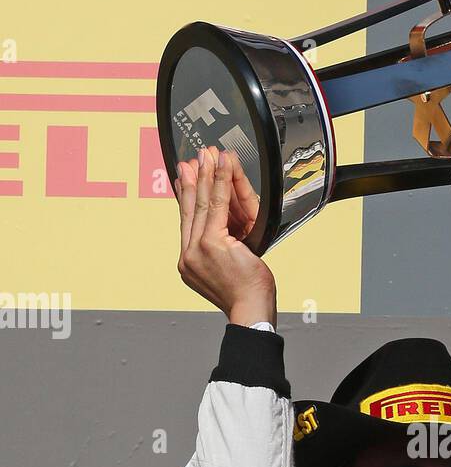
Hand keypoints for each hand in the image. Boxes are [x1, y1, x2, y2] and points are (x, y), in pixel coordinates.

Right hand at [175, 146, 276, 325]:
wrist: (251, 311)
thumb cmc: (246, 296)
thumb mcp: (229, 268)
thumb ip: (222, 248)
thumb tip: (223, 230)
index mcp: (190, 263)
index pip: (186, 223)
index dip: (185, 198)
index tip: (184, 179)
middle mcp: (188, 256)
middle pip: (190, 210)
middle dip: (192, 181)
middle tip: (191, 159)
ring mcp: (197, 250)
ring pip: (203, 204)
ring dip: (206, 175)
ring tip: (206, 155)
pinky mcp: (212, 244)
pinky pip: (218, 205)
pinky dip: (220, 182)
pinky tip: (221, 166)